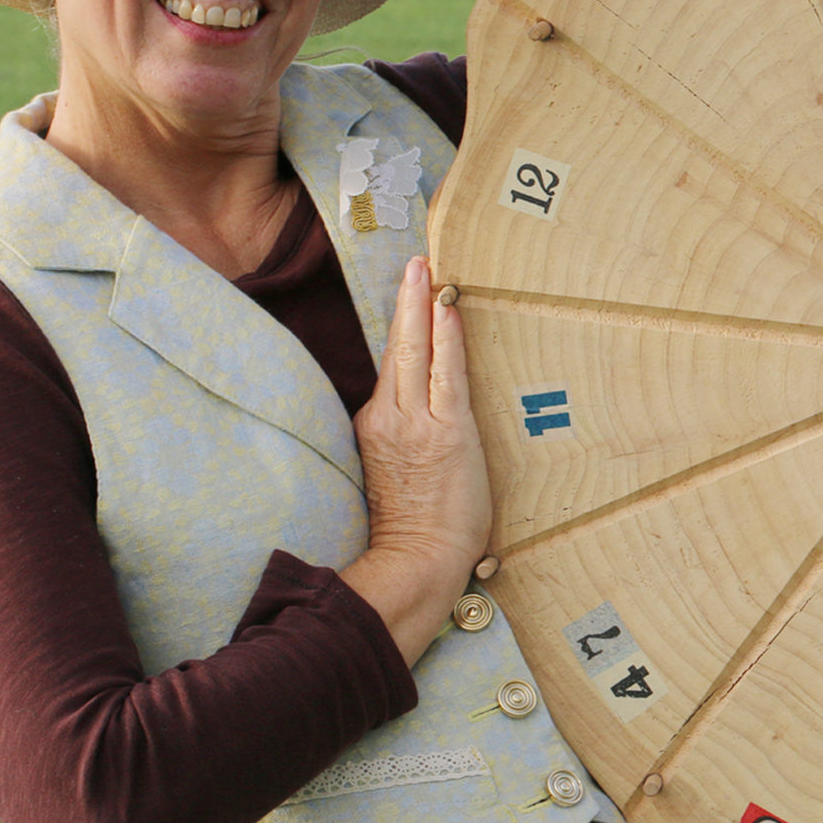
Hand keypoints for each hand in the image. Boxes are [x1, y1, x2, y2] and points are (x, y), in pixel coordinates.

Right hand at [341, 256, 494, 664]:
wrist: (417, 560)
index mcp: (374, 424)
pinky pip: (445, 371)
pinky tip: (448, 308)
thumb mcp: (391, 471)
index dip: (399, 327)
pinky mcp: (447, 430)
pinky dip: (445, 337)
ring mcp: (416, 421)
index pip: (389, 365)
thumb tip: (409, 419)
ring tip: (426, 270)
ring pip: (416, 350)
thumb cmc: (413, 526)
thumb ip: (396, 438)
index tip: (406, 293)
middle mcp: (389, 416)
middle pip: (396, 345)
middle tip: (414, 261)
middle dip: (405, 299)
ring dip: (423, 305)